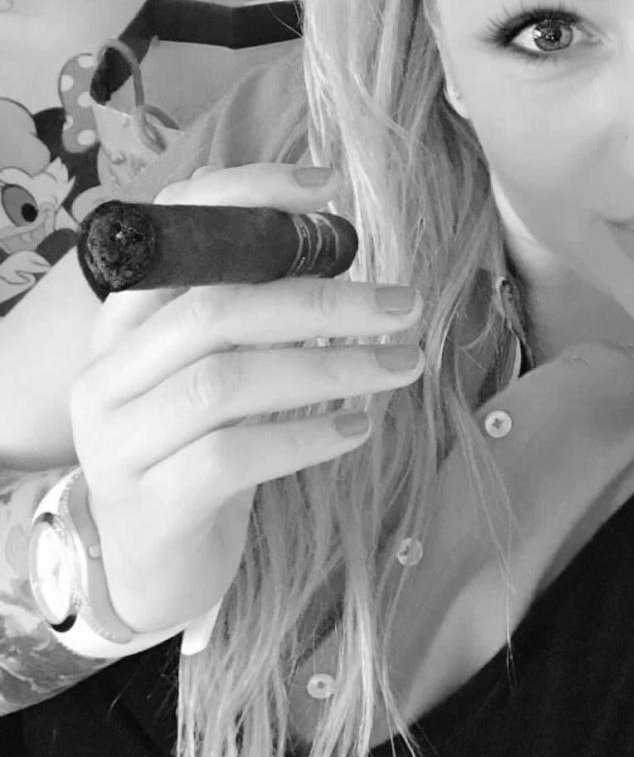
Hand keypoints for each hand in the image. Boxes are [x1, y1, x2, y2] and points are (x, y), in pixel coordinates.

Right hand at [68, 162, 423, 635]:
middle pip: (214, 312)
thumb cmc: (197, 448)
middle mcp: (107, 373)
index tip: (328, 189)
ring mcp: (120, 442)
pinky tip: (357, 429)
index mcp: (123, 322)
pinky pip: (231, 457)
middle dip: (320, 301)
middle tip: (403, 304)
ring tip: (401, 366)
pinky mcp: (150, 506)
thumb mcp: (215, 366)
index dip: (246, 197)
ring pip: (227, 383)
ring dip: (329, 368)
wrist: (155, 567)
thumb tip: (312, 216)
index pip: (171, 233)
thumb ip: (245, 300)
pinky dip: (305, 438)